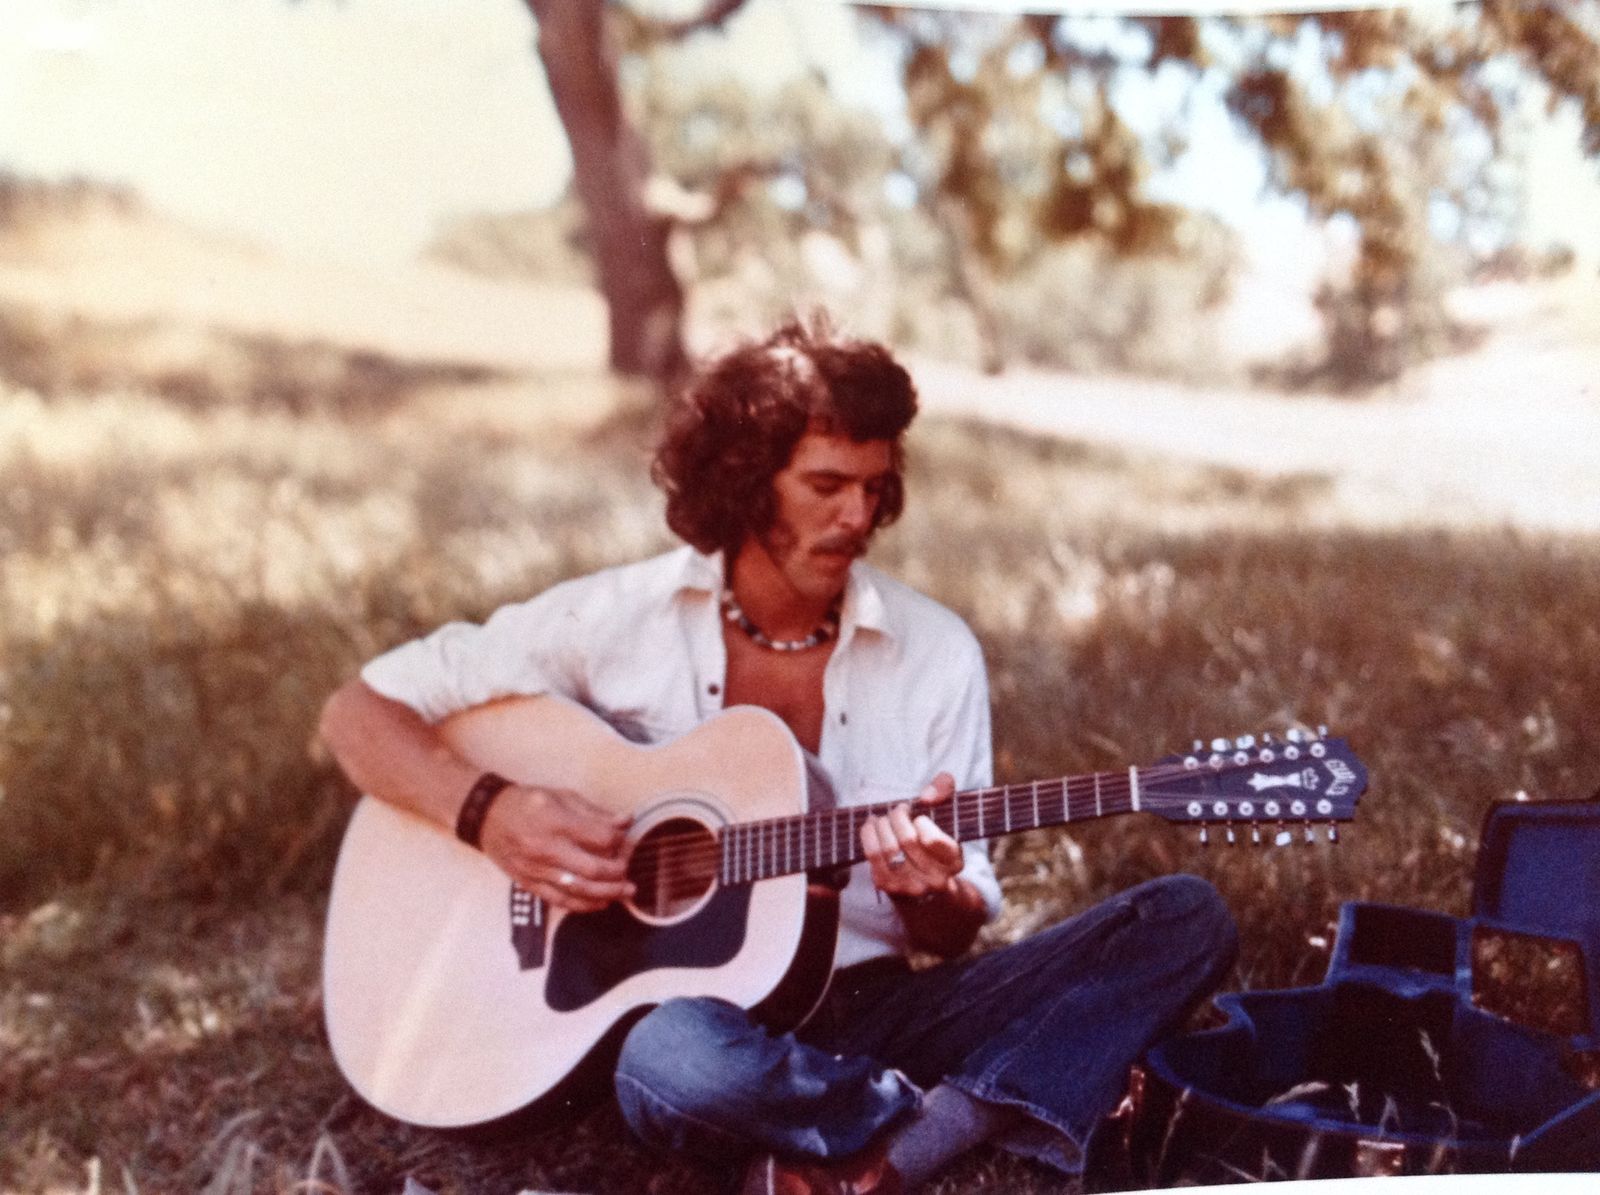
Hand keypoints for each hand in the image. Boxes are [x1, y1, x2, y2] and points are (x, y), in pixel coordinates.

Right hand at [479, 784, 633, 913]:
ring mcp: (536, 869)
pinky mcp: (529, 884)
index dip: (618, 840)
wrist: (486, 817)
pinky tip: (600, 902)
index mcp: (556, 821)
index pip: (599, 837)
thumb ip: (594, 812)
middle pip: (591, 869)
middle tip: (629, 872)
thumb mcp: (561, 796)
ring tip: (625, 892)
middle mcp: (546, 849)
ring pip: (578, 889)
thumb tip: (625, 821)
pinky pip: (560, 900)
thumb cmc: (527, 802)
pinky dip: (583, 904)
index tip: (625, 839)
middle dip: (616, 873)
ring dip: (606, 893)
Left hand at [860, 772, 963, 898]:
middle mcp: (935, 879)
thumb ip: (945, 787)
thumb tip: (926, 797)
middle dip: (897, 817)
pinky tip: (872, 826)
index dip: (920, 822)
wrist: (923, 882)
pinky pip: (872, 855)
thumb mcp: (946, 810)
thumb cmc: (933, 838)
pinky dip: (868, 834)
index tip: (919, 818)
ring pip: (887, 849)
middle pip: (907, 840)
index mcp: (954, 861)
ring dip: (881, 825)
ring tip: (883, 819)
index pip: (932, 839)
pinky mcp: (889, 887)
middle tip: (898, 811)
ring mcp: (911, 886)